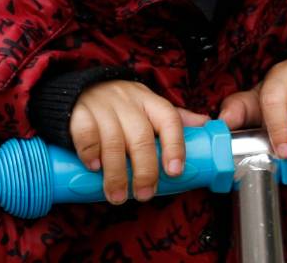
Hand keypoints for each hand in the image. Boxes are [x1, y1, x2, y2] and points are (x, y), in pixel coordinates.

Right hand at [70, 80, 208, 204]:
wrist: (81, 89)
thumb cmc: (122, 106)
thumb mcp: (149, 107)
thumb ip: (174, 119)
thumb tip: (207, 125)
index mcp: (150, 101)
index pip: (169, 119)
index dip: (175, 146)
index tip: (175, 171)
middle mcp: (128, 102)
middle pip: (141, 137)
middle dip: (145, 170)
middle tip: (145, 194)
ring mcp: (102, 106)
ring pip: (113, 141)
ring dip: (117, 173)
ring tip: (119, 196)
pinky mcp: (78, 113)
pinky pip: (85, 134)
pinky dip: (90, 152)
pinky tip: (94, 167)